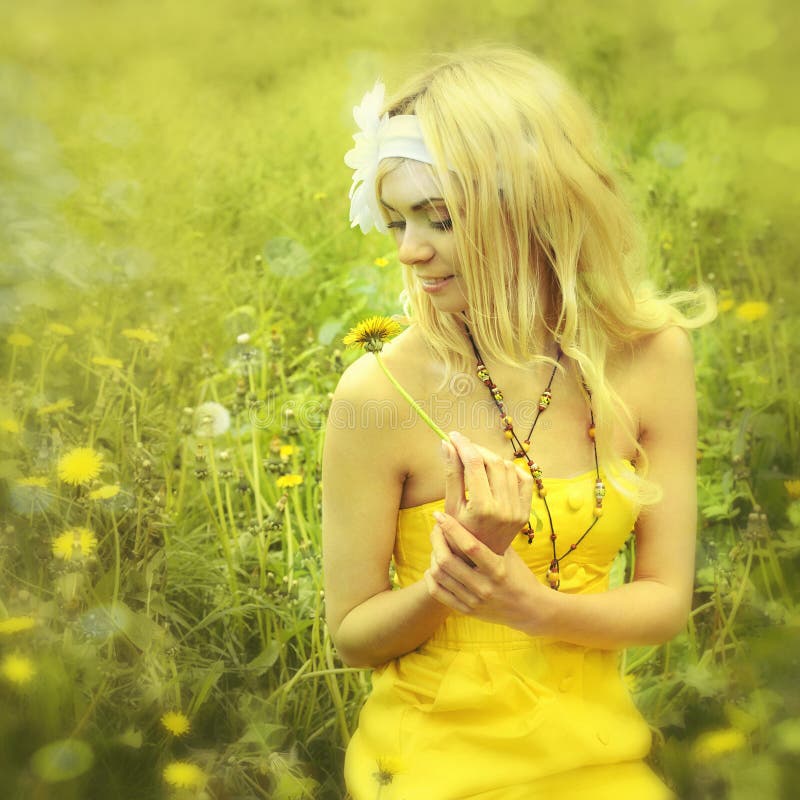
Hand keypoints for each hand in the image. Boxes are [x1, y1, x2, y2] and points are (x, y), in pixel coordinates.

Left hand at [423, 511, 549, 631]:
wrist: (529, 610)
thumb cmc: (519, 575)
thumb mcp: (509, 555)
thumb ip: (490, 538)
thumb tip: (469, 514)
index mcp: (497, 570)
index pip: (470, 546)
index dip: (451, 528)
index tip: (439, 515)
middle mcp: (484, 587)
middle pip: (446, 561)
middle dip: (436, 540)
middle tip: (437, 529)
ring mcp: (473, 601)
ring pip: (439, 575)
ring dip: (433, 555)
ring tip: (437, 546)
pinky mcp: (466, 611)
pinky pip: (437, 592)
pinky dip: (430, 577)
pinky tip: (434, 567)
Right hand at [442, 431, 533, 554]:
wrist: (479, 562)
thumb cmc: (458, 534)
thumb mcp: (450, 505)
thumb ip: (451, 474)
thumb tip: (446, 445)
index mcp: (482, 508)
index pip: (475, 464)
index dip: (463, 445)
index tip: (453, 436)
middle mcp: (504, 508)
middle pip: (493, 462)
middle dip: (477, 450)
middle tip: (462, 447)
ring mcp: (518, 510)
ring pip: (508, 467)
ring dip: (491, 459)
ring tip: (476, 461)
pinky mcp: (526, 511)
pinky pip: (523, 479)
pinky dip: (510, 470)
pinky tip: (496, 472)